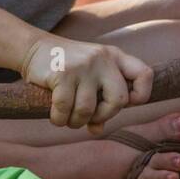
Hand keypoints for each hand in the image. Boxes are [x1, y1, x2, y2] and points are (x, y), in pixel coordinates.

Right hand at [19, 34, 153, 134]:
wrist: (35, 48)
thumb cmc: (67, 68)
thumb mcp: (89, 78)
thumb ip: (99, 101)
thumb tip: (98, 130)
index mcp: (115, 57)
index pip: (145, 74)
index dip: (140, 95)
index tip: (125, 104)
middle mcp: (103, 59)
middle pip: (119, 99)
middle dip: (104, 115)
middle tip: (90, 117)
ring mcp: (83, 66)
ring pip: (89, 109)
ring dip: (77, 122)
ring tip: (69, 119)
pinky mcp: (62, 73)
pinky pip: (65, 109)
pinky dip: (59, 119)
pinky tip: (56, 117)